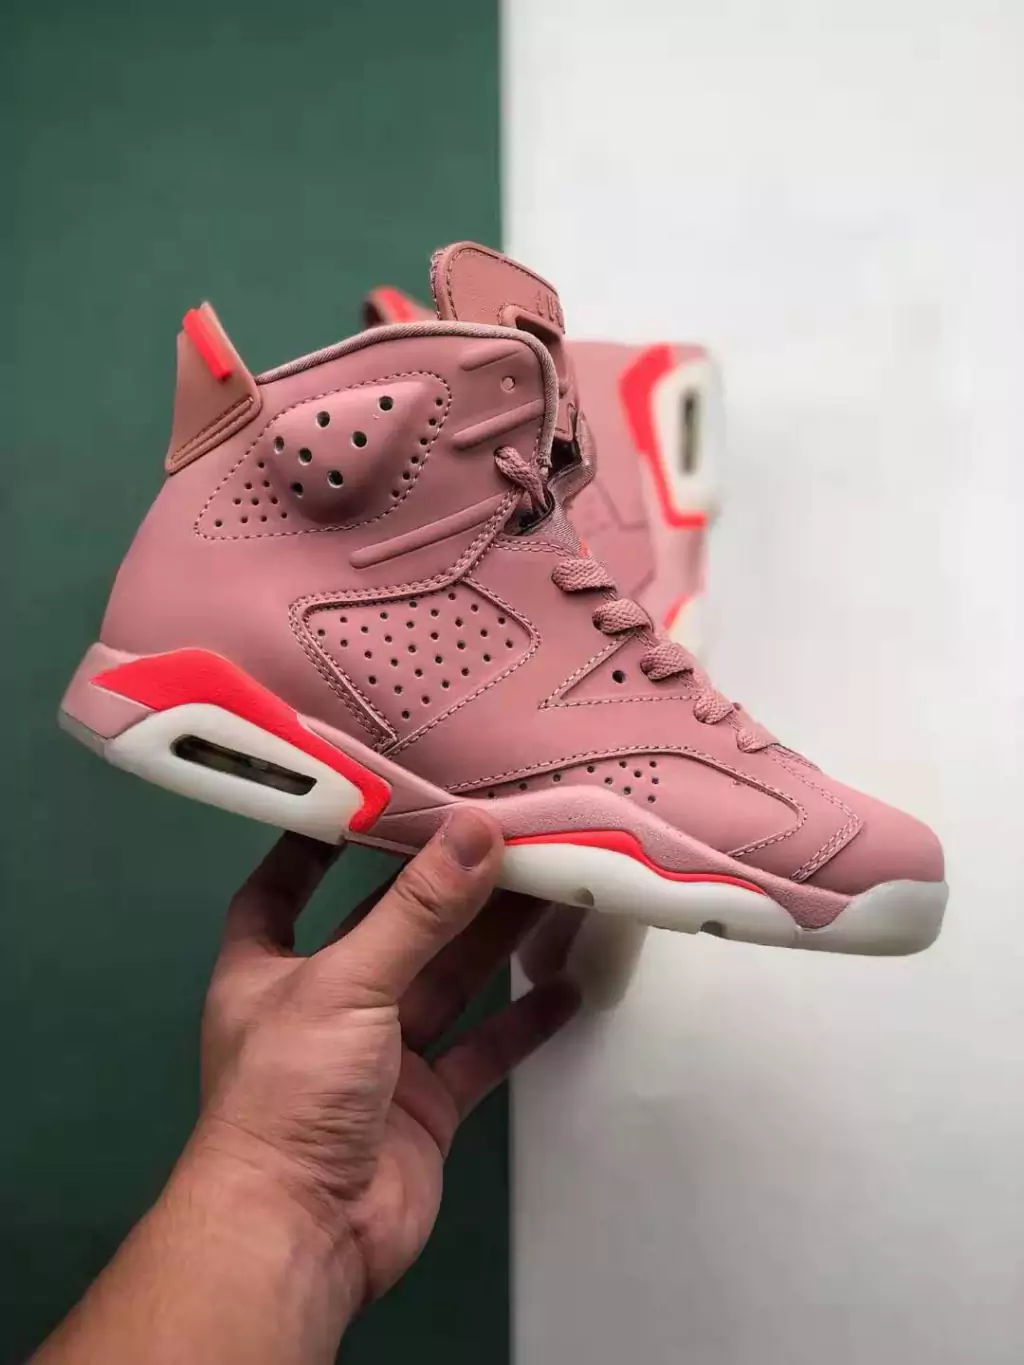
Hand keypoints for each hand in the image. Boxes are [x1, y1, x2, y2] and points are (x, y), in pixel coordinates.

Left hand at [194, 809, 578, 1307]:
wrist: (304, 1236)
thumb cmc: (292, 1092)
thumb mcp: (347, 983)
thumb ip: (417, 910)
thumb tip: (476, 829)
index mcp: (267, 970)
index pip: (282, 888)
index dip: (314, 844)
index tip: (365, 800)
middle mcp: (323, 1005)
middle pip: (390, 929)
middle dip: (443, 886)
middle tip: (505, 831)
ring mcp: (379, 1058)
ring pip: (447, 981)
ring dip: (496, 939)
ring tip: (554, 883)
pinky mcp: (427, 1104)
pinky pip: (483, 1049)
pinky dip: (523, 1021)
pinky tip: (566, 986)